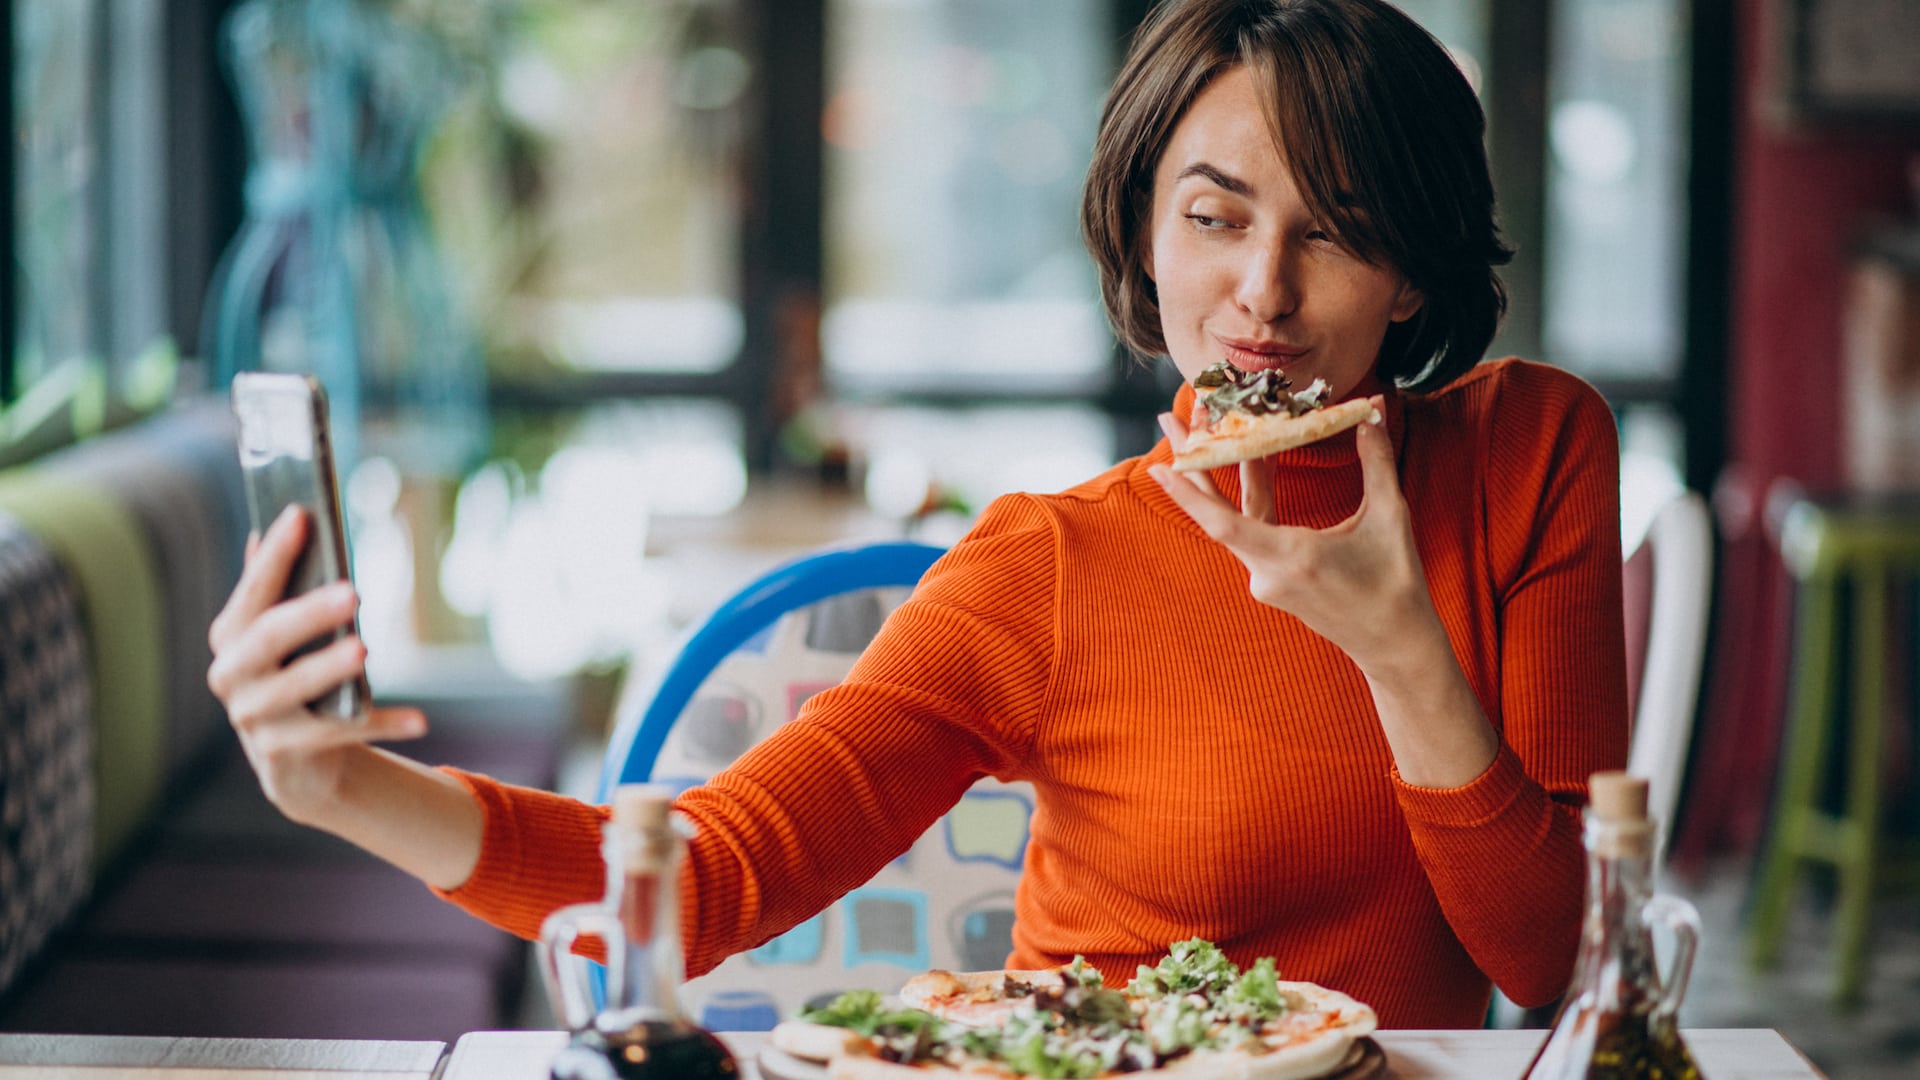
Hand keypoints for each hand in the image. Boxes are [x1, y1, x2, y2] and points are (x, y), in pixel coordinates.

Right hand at [207, 505, 425, 823]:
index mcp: (231, 635)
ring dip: (330, 666)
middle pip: (270, 637)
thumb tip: (289, 518)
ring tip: (364, 647)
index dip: (274, 554)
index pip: (252, 589)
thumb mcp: (283, 635)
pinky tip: (421, 720)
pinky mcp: (280, 753)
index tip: (301, 515)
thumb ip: (278, 585)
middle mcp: (230, 675)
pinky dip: (382, 724)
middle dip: (310, 612)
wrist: (295, 761)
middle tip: (354, 591)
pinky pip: (337, 733)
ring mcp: (252, 717)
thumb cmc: (294, 676)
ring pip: (296, 688)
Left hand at [1147, 397, 1439, 677]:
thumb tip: (1373, 409)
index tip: (1161, 465)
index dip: (1189, 495)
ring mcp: (1266, 579)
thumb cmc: (1395, 584)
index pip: (1223, 525)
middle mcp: (1268, 572)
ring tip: (1210, 426)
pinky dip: (1250, 494)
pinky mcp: (1271, 580)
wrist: (1394, 644)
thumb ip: (1376, 459)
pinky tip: (1253, 458)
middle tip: (1173, 419)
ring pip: (1234, 520)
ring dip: (1224, 474)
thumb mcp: (1389, 516)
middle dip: (1194, 464)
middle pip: (1217, 514)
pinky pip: (1250, 531)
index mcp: (1293, 558)